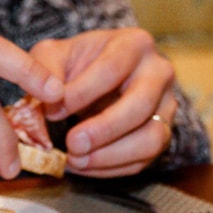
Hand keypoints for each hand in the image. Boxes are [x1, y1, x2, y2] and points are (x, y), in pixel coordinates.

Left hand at [30, 28, 177, 176]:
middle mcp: (159, 72)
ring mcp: (166, 106)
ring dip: (111, 155)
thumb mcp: (55, 55)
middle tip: (72, 144)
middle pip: (140, 105)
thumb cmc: (78, 64)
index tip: (53, 111)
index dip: (82, 93)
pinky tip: (85, 165)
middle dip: (104, 129)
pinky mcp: (163, 134)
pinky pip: (145, 160)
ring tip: (77, 160)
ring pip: (151, 138)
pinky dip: (112, 168)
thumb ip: (45, 69)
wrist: (100, 77)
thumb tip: (51, 99)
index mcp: (134, 44)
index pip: (112, 69)